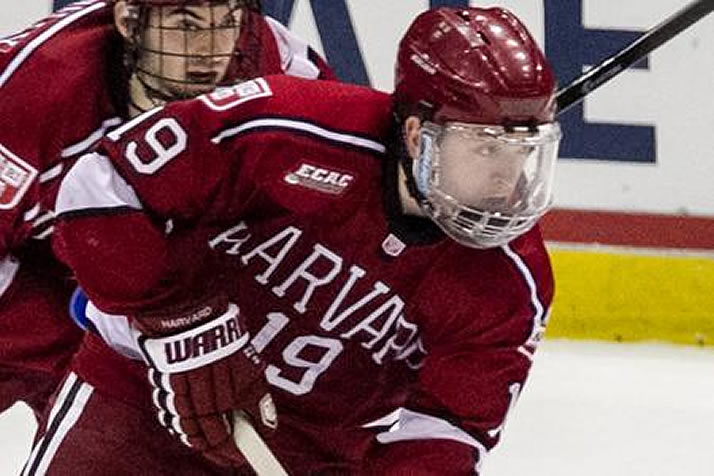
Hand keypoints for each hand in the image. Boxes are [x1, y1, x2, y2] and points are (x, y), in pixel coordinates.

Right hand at [135, 299, 276, 466]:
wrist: (190, 315)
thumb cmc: (223, 339)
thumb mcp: (251, 368)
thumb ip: (258, 401)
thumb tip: (268, 428)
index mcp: (223, 393)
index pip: (227, 438)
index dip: (234, 453)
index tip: (240, 459)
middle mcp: (201, 398)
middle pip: (207, 439)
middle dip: (219, 451)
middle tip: (230, 457)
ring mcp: (179, 394)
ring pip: (187, 431)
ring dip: (199, 441)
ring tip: (213, 446)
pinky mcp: (163, 387)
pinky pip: (171, 416)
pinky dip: (182, 426)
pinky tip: (191, 428)